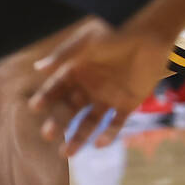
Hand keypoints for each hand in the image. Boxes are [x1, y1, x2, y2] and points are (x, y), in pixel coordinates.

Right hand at [28, 17, 173, 156]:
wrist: (150, 31)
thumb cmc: (115, 31)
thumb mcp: (87, 41)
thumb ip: (64, 55)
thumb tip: (38, 68)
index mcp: (76, 71)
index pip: (56, 89)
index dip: (45, 97)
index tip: (34, 107)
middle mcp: (88, 86)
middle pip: (69, 109)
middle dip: (58, 123)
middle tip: (47, 134)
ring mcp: (107, 96)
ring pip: (89, 122)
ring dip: (78, 137)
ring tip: (67, 153)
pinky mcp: (128, 103)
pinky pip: (116, 123)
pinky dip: (108, 134)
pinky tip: (98, 144)